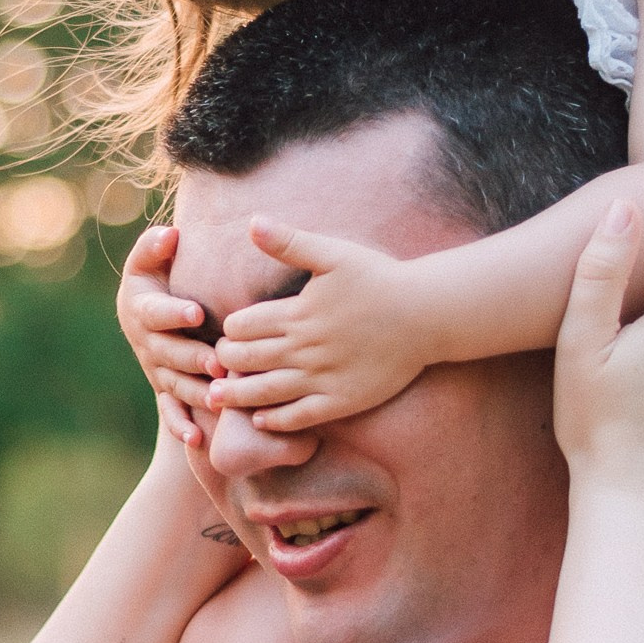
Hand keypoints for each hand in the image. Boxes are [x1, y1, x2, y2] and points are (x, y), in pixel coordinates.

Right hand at [118, 225, 214, 444]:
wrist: (150, 314)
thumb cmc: (157, 277)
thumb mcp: (149, 258)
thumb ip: (155, 245)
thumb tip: (171, 235)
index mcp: (141, 309)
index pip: (156, 312)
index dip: (174, 313)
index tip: (197, 312)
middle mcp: (146, 342)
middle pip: (168, 353)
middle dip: (193, 358)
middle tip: (218, 363)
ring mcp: (155, 369)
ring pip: (174, 383)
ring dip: (194, 392)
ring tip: (217, 397)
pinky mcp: (165, 390)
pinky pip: (170, 411)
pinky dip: (179, 425)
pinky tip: (196, 439)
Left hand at [208, 221, 427, 430]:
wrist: (427, 314)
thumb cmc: (380, 279)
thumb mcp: (333, 254)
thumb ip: (290, 242)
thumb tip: (252, 222)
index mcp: (297, 313)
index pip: (243, 328)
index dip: (230, 331)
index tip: (229, 333)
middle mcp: (305, 349)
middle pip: (247, 361)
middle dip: (226, 362)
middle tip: (217, 363)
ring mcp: (323, 378)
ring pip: (266, 392)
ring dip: (236, 396)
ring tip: (216, 397)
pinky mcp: (342, 400)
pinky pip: (300, 417)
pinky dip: (276, 420)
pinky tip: (262, 420)